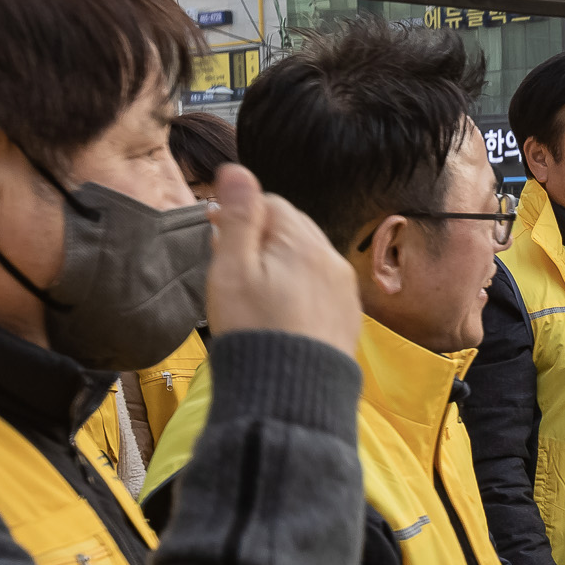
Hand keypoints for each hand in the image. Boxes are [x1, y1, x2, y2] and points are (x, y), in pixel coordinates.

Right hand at [202, 164, 360, 357]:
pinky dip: (299, 293)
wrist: (291, 394)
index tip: (217, 237)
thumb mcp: (233, 268)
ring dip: (281, 266)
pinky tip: (279, 315)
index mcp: (303, 241)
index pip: (271, 203)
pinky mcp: (347, 318)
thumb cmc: (255, 330)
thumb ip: (239, 216)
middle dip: (262, 240)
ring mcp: (344, 290)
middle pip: (292, 230)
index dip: (240, 216)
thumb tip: (238, 170)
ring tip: (253, 294)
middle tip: (231, 267)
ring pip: (307, 260)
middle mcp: (332, 260)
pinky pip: (320, 290)